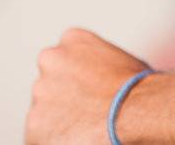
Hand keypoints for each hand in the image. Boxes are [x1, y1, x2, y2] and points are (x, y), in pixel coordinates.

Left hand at [25, 27, 149, 144]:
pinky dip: (58, 141)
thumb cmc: (141, 90)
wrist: (136, 111)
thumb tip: (101, 85)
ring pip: (44, 113)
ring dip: (60, 123)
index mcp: (73, 39)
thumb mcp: (120, 61)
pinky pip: (42, 138)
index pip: (64, 61)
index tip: (90, 95)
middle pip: (50, 86)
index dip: (78, 82)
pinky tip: (82, 139)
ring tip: (90, 129)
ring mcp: (40, 91)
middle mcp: (50, 59)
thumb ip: (99, 66)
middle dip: (64, 101)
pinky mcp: (33, 124)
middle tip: (88, 115)